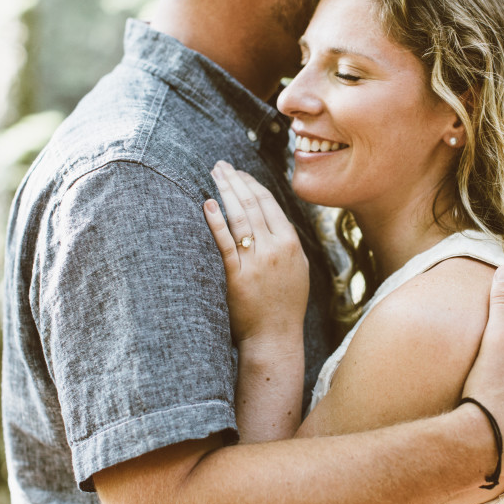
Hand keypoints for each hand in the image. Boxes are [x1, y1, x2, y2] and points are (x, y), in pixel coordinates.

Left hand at [203, 161, 308, 344]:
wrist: (275, 338)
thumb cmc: (284, 306)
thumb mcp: (297, 270)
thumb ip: (286, 244)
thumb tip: (272, 221)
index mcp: (291, 244)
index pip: (270, 204)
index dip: (252, 185)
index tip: (239, 173)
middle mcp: (276, 248)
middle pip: (253, 205)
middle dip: (235, 181)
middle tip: (220, 165)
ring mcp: (257, 261)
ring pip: (240, 218)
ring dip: (225, 192)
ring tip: (213, 174)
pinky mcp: (238, 276)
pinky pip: (226, 243)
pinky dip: (216, 221)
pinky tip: (207, 205)